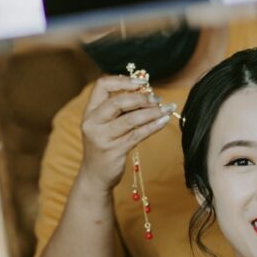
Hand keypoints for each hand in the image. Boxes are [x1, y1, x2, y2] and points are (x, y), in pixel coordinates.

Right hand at [78, 75, 174, 191]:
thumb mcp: (105, 125)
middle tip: (157, 99)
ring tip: (166, 109)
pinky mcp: (114, 151)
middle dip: (141, 98)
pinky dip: (153, 126)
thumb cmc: (104, 146)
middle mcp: (92, 123)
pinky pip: (137, 135)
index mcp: (90, 112)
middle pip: (117, 102)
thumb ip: (119, 110)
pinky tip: (163, 121)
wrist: (95, 176)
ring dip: (152, 112)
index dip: (123, 80)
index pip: (102, 85)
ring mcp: (102, 138)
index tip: (142, 82)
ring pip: (130, 119)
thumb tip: (147, 94)